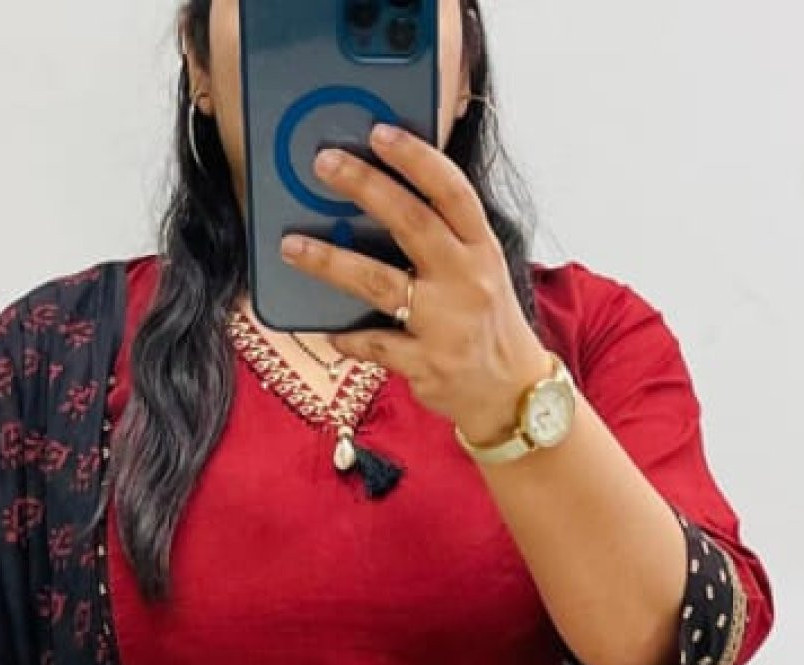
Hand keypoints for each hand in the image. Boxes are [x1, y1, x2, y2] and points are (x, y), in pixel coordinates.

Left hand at [282, 121, 548, 445]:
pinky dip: (348, 336)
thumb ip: (444, 236)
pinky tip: (328, 328)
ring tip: (292, 246)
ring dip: (330, 261)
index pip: (451, 190)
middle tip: (324, 163)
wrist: (512, 393)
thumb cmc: (485, 321)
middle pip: (411, 222)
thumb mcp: (480, 268)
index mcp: (481, 248)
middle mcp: (467, 280)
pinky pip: (373, 344)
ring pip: (379, 283)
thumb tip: (380, 197)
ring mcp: (446, 324)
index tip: (379, 132)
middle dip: (365, 187)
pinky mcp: (426, 365)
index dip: (416, 157)